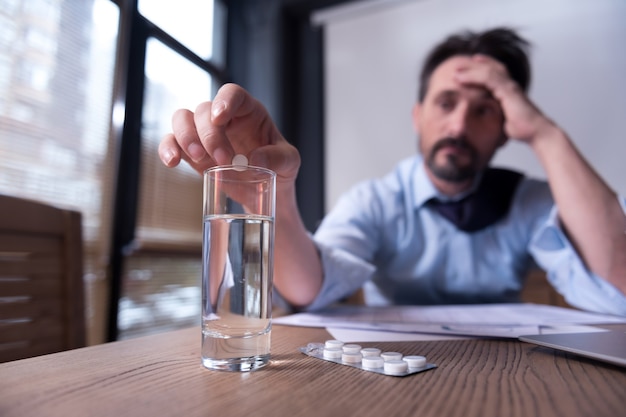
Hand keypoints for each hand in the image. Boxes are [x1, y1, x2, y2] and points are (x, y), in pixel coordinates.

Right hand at [159, 83, 300, 185]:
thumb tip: (256, 159)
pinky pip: (171, 142)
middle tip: (224, 159)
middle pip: (204, 110)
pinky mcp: (191, 152)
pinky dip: (168, 149)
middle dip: (210, 134)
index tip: (220, 117)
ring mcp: (204, 133)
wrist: (266, 191)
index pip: (233, 94)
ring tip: (199, 159)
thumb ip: (279, 158)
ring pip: (182, 119)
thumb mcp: (290, 163)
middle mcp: (224, 118)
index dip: (224, 101)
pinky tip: (172, 162)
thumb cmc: (280, 168)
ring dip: (185, 137)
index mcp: (249, 112)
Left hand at [454, 55, 555, 143]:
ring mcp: (509, 86)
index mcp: (509, 91)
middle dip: (473, 65)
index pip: (495, 73)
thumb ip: (495, 115)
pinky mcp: (507, 91)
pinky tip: (461, 78)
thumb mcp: (503, 120)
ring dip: (469, 69)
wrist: (536, 133)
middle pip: (491, 68)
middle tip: (457, 64)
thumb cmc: (522, 129)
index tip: (468, 67)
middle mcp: (510, 85)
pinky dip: (473, 76)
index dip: (483, 67)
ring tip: (455, 70)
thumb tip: (484, 121)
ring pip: (487, 71)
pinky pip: (488, 78)